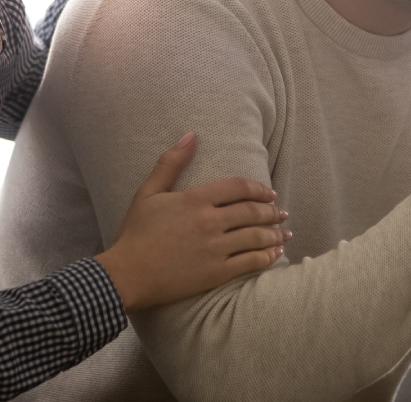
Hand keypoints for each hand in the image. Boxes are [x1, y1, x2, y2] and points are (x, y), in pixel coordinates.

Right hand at [93, 132, 288, 312]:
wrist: (126, 275)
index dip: (258, 189)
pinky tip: (275, 255)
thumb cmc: (135, 234)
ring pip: (256, 238)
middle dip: (272, 212)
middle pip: (252, 212)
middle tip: (282, 213)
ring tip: (285, 234)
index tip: (270, 193)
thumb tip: (191, 135)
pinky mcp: (216, 274)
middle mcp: (210, 222)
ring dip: (275, 235)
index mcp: (195, 199)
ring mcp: (215, 249)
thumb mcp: (149, 193)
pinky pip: (250, 263)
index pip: (238, 187)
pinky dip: (266, 258)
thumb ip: (171, 163)